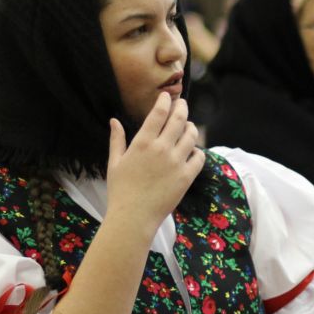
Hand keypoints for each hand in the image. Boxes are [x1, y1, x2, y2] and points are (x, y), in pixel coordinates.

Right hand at [106, 93, 203, 229]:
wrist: (133, 217)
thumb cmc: (120, 190)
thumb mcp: (114, 162)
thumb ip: (117, 139)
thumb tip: (114, 120)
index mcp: (143, 142)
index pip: (159, 113)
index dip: (165, 101)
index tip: (167, 96)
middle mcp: (162, 148)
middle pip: (179, 119)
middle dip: (182, 108)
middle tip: (182, 104)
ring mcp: (176, 162)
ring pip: (191, 136)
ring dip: (191, 127)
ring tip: (188, 126)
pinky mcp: (187, 177)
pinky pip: (199, 157)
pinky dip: (197, 151)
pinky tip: (192, 151)